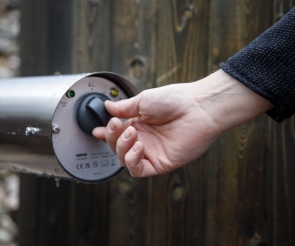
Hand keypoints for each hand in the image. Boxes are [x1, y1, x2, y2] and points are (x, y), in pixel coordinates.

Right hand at [93, 70, 272, 176]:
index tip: (97, 130)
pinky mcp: (160, 163)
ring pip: (125, 161)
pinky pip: (139, 170)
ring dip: (122, 148)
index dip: (105, 134)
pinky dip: (133, 161)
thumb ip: (123, 107)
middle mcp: (144, 139)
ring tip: (132, 133)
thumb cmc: (175, 100)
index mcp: (139, 124)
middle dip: (113, 137)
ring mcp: (152, 152)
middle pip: (118, 148)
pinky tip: (138, 147)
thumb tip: (107, 106)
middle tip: (118, 125)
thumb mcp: (143, 100)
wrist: (198, 107)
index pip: (117, 134)